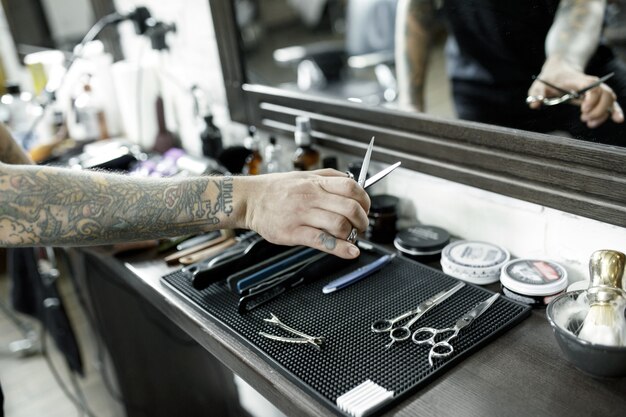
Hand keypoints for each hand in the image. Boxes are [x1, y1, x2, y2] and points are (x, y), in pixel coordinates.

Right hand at [241, 169, 370, 258]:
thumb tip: (352, 181)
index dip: (364, 199)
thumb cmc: (276, 189)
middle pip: (349, 208)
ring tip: (351, 237)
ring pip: (339, 225)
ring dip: (352, 234)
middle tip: (361, 226)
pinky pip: (322, 241)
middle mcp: (310, 197)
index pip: (351, 187)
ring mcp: (301, 215)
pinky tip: (349, 252)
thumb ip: (328, 177)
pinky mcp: (293, 233)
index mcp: (315, 182)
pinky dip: (340, 249)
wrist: (249, 200)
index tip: (365, 208)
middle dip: (362, 220)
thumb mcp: (303, 175)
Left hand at [527, 59, 623, 127]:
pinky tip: (618, 120)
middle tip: (584, 119)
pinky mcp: (598, 96)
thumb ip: (536, 93)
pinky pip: (610, 102)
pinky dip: (615, 110)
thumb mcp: (539, 84)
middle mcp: (591, 83)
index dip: (592, 99)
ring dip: (604, 113)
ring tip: (589, 123)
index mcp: (578, 80)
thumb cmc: (550, 78)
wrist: (560, 68)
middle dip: (598, 110)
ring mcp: (596, 89)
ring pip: (610, 99)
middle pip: (605, 94)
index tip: (583, 110)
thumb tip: (534, 105)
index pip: (592, 86)